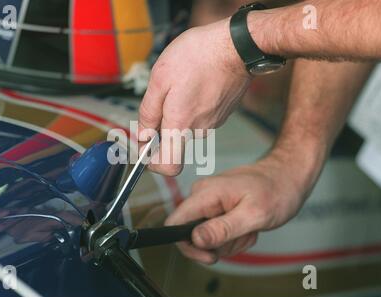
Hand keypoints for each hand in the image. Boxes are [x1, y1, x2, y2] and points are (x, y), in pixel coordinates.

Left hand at [138, 17, 250, 175]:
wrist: (237, 45)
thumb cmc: (198, 56)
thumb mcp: (160, 79)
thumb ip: (149, 113)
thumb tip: (143, 136)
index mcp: (181, 125)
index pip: (169, 166)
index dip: (154, 162)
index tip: (146, 148)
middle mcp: (199, 130)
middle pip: (174, 139)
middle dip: (163, 120)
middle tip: (164, 93)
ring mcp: (214, 123)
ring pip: (187, 125)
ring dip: (178, 108)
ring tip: (182, 81)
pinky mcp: (223, 113)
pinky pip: (200, 115)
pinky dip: (193, 102)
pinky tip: (196, 81)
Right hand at [165, 152, 314, 263]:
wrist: (287, 176)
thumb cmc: (276, 189)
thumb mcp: (254, 214)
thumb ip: (223, 228)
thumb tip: (195, 239)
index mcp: (205, 194)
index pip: (175, 222)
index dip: (187, 245)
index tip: (211, 255)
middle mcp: (202, 196)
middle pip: (192, 236)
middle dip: (219, 244)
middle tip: (244, 234)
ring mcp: (208, 202)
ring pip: (206, 238)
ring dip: (230, 241)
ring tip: (249, 228)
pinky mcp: (216, 209)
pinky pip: (216, 233)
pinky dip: (234, 237)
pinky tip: (248, 226)